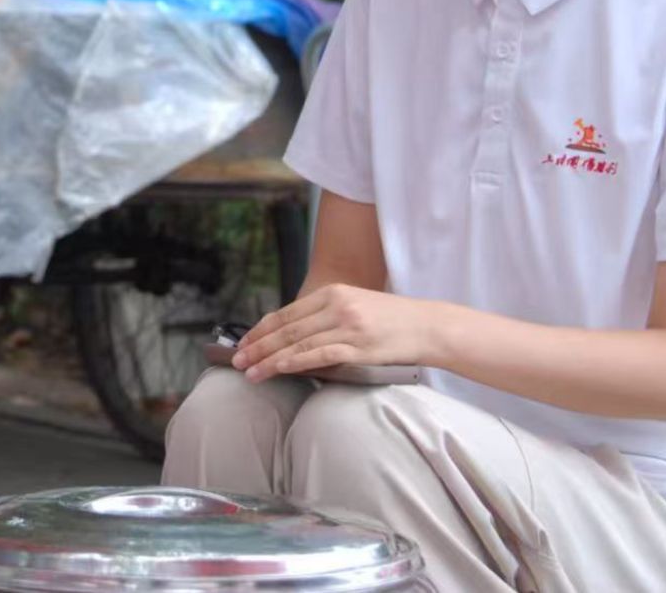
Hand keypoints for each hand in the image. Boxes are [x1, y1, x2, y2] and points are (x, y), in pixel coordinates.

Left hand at [234, 283, 441, 383]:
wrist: (428, 326)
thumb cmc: (392, 320)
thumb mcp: (356, 306)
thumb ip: (326, 316)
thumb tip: (293, 336)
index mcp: (332, 292)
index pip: (286, 312)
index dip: (261, 329)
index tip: (244, 342)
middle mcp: (336, 305)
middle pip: (287, 328)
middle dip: (258, 345)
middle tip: (237, 360)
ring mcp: (347, 325)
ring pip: (298, 343)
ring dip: (270, 359)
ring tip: (251, 372)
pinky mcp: (359, 345)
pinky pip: (320, 354)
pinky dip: (296, 361)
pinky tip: (280, 369)